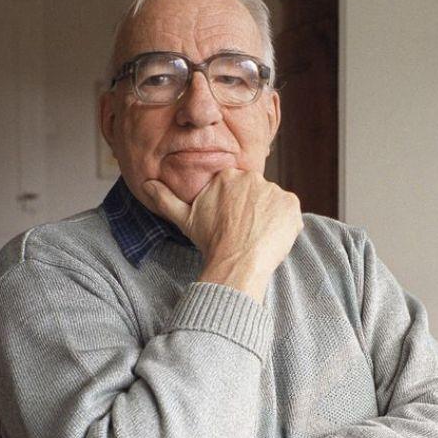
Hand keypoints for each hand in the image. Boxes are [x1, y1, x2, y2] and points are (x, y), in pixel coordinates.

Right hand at [143, 169, 302, 301]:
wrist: (236, 262)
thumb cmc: (210, 241)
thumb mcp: (183, 218)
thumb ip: (165, 199)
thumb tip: (146, 184)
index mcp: (228, 176)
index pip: (237, 188)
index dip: (235, 207)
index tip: (232, 223)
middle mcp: (252, 177)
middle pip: (256, 194)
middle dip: (252, 211)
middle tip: (244, 233)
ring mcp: (274, 190)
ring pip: (273, 204)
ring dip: (269, 218)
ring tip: (256, 238)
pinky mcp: (291, 204)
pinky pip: (289, 213)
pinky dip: (284, 225)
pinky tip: (271, 238)